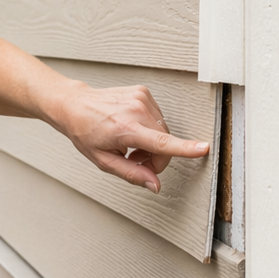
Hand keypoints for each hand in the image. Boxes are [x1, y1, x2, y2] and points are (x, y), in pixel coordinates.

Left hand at [51, 83, 209, 192]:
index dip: (185, 148)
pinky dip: (149, 127)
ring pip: (163, 130)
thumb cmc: (85, 132)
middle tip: (134, 159)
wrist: (74, 105)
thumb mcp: (103, 161)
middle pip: (165, 143)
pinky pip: (157, 117)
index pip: (161, 142)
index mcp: (125, 129)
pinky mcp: (143, 92)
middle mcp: (136, 110)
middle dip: (155, 157)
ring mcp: (141, 98)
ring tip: (131, 144)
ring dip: (152, 142)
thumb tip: (155, 185)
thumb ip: (132, 174)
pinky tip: (132, 129)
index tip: (204, 148)